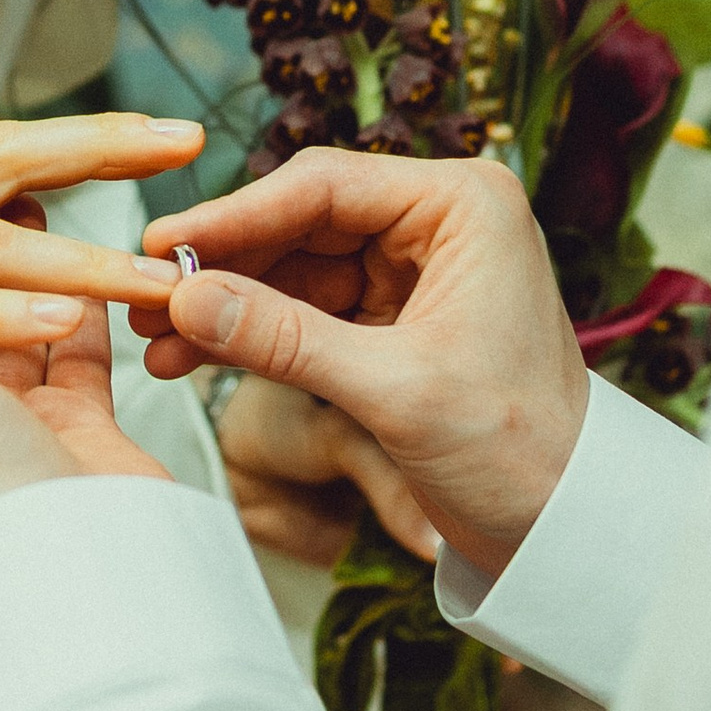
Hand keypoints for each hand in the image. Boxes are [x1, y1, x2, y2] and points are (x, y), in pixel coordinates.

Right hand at [136, 151, 586, 578]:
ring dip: (229, 303)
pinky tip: (193, 355)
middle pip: (301, 221)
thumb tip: (183, 299)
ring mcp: (416, 268)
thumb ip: (284, 339)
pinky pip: (308, 311)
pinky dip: (255, 333)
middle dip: (224, 264)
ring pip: (295, 267)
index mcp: (463, 205)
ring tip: (154, 338)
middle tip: (143, 295)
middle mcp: (439, 221)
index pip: (323, 186)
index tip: (162, 246)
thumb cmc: (516, 448)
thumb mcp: (393, 391)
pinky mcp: (397, 317)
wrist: (566, 524)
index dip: (234, 216)